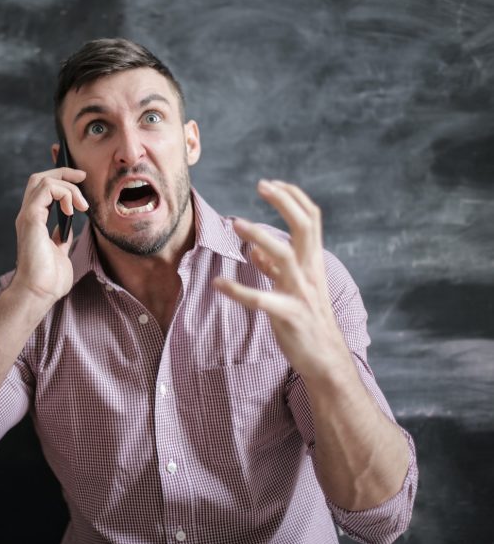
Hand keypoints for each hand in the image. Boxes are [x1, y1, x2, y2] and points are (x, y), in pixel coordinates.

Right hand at [10, 166, 88, 305]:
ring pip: (42, 180)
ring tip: (82, 205)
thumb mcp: (60, 252)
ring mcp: (28, 216)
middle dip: (63, 171)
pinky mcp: (31, 218)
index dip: (61, 179)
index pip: (43, 189)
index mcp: (35, 222)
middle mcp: (29, 215)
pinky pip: (46, 189)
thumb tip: (67, 229)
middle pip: (40, 178)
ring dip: (67, 186)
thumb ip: (61, 238)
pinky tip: (73, 210)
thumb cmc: (49, 279)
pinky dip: (63, 193)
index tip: (81, 180)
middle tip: (82, 176)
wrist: (39, 292)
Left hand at [213, 180, 350, 381]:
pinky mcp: (289, 316)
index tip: (271, 184)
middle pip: (305, 226)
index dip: (294, 197)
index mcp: (312, 262)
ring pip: (284, 255)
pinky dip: (238, 291)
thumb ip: (274, 268)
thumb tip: (254, 249)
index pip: (311, 219)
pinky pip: (262, 300)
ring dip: (259, 236)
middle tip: (261, 185)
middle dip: (284, 202)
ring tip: (235, 224)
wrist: (326, 359)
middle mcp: (310, 272)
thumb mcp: (293, 288)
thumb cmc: (307, 320)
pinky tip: (218, 283)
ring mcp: (302, 293)